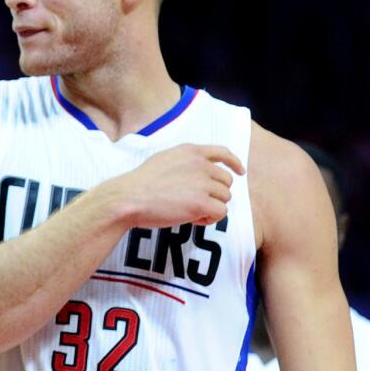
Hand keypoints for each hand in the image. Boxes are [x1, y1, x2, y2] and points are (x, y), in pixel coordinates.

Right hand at [103, 144, 244, 227]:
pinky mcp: (201, 202)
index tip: (240, 172)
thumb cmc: (141, 184)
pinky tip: (192, 219)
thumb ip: (186, 162)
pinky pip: (220, 212)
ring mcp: (202, 183)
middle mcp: (200, 164)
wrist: (128, 198)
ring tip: (189, 211)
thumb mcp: (164, 159)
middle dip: (214, 194)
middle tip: (194, 204)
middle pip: (226, 182)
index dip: (234, 163)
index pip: (223, 153)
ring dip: (211, 207)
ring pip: (225, 198)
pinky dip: (209, 218)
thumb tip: (202, 173)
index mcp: (191, 151)